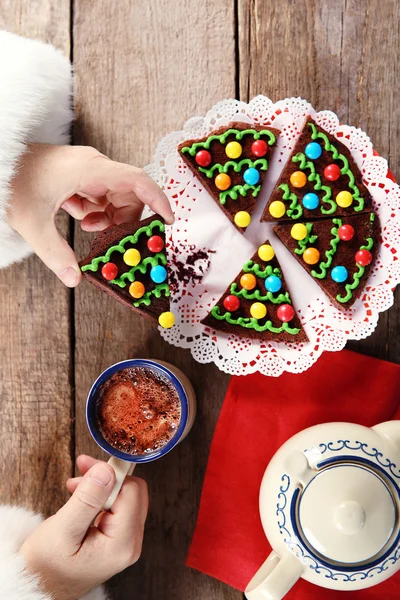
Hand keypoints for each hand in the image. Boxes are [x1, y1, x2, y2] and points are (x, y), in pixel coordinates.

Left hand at [8, 143, 173, 286]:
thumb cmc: (12, 182)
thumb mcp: (32, 222)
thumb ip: (55, 253)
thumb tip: (74, 279)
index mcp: (89, 169)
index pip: (137, 180)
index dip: (158, 199)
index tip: (168, 221)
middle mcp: (93, 166)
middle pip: (129, 192)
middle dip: (126, 218)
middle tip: (114, 238)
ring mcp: (86, 169)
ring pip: (115, 195)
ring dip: (109, 216)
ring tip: (89, 229)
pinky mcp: (79, 176)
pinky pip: (100, 195)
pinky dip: (96, 211)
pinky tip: (81, 219)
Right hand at [21, 455, 147, 599]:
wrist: (39, 587)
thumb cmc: (46, 566)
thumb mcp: (62, 530)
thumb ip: (87, 499)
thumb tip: (107, 470)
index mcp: (122, 544)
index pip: (130, 492)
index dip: (110, 473)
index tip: (86, 464)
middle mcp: (131, 544)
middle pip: (133, 493)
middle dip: (107, 477)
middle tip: (81, 469)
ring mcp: (126, 543)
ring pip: (126, 498)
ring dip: (102, 486)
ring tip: (75, 485)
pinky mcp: (118, 540)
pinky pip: (118, 508)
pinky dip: (101, 497)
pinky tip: (81, 497)